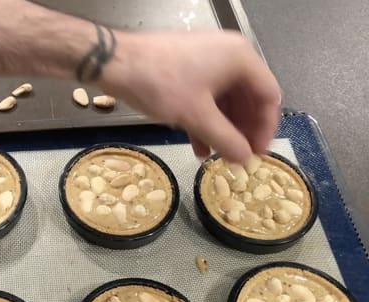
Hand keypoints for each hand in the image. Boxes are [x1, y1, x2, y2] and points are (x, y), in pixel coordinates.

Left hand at [98, 30, 280, 162]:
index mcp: (240, 58)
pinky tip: (198, 145)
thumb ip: (226, 140)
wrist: (116, 62)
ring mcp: (207, 62)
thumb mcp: (197, 116)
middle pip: (248, 99)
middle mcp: (229, 56)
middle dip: (242, 131)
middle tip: (237, 158)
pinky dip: (205, 121)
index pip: (268, 96)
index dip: (265, 128)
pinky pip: (207, 98)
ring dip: (223, 129)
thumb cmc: (161, 84)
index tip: (257, 154)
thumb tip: (246, 160)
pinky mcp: (189, 70)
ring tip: (217, 156)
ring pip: (225, 101)